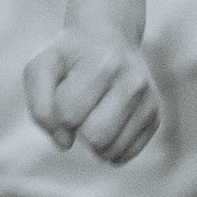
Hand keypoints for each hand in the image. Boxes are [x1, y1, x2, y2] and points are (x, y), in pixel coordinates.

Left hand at [24, 30, 161, 167]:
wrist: (109, 40)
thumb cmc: (68, 60)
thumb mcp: (41, 69)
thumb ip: (41, 109)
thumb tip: (65, 144)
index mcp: (104, 63)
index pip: (68, 114)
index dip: (56, 113)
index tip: (62, 95)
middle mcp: (133, 81)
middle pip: (95, 136)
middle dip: (78, 129)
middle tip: (79, 108)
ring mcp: (148, 100)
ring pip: (111, 150)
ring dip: (91, 143)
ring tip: (91, 117)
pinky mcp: (155, 117)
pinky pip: (125, 155)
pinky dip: (108, 150)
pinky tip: (106, 128)